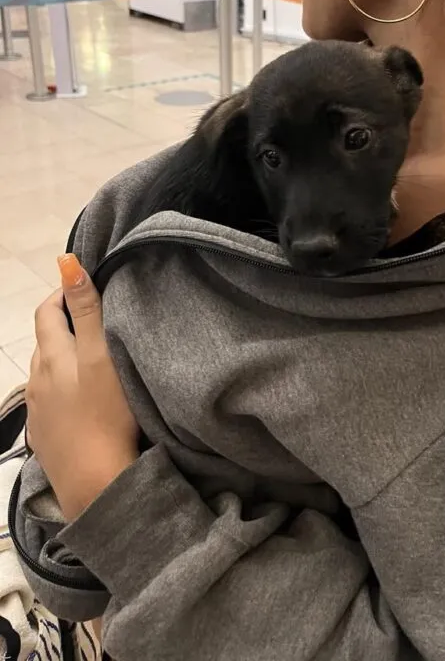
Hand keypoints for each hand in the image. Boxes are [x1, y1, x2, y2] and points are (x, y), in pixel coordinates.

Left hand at [27, 255, 138, 520]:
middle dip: (64, 325)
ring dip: (63, 358)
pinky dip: (63, 389)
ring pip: (46, 371)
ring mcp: (38, 410)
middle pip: (45, 341)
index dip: (64, 295)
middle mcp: (37, 380)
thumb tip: (66, 263)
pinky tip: (82, 400)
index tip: (88, 290)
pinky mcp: (44, 435)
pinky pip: (50, 400)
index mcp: (52, 356)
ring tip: (93, 360)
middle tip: (96, 322)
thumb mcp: (102, 355)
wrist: (96, 480)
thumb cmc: (107, 413)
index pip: (47, 311)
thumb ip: (86, 311)